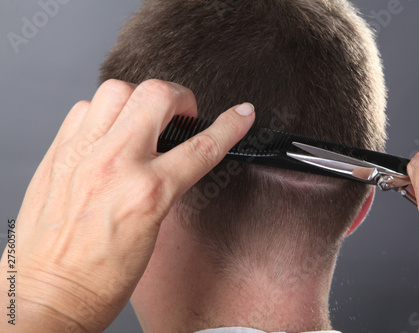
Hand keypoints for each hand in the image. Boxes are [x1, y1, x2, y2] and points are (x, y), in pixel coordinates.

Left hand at [0, 79, 254, 331]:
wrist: (48, 295)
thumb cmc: (100, 278)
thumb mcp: (154, 230)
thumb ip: (166, 186)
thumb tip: (176, 158)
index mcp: (146, 193)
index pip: (202, 146)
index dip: (231, 126)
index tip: (243, 114)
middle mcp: (113, 164)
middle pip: (157, 96)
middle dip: (180, 98)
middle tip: (181, 116)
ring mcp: (82, 154)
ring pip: (117, 89)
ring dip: (138, 98)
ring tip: (143, 118)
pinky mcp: (58, 154)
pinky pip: (83, 108)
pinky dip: (102, 111)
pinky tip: (109, 130)